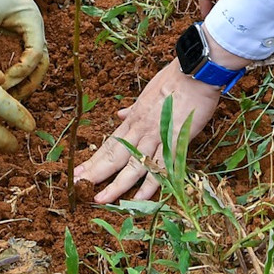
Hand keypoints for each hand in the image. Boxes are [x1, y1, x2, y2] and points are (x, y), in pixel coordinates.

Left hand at [0, 0, 48, 96]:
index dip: (22, 72)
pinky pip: (24, 58)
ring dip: (25, 81)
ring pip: (35, 64)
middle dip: (29, 83)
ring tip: (8, 96)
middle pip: (42, 64)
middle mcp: (35, 31)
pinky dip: (18, 72)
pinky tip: (3, 83)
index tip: (4, 82)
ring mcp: (29, 33)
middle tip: (11, 99)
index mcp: (33, 24)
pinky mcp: (19, 35)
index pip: (36, 54)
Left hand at [73, 63, 222, 203]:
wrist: (194, 74)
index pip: (110, 144)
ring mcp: (156, 137)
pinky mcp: (174, 142)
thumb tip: (120, 114)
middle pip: (115, 157)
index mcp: (134, 119)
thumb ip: (134, 108)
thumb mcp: (147, 92)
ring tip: (102, 199)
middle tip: (79, 187)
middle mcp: (140, 130)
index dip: (94, 159)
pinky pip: (161, 168)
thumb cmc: (174, 79)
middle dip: (96, 173)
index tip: (79, 171)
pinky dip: (150, 184)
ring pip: (133, 165)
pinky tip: (139, 198)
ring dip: (117, 184)